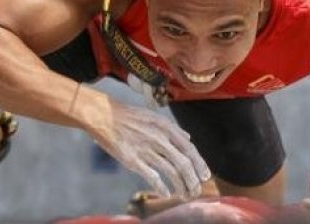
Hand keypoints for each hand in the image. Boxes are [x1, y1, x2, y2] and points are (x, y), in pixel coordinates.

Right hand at [88, 99, 210, 198]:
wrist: (104, 115)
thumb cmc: (128, 117)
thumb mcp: (153, 116)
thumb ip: (172, 128)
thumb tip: (188, 138)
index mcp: (165, 127)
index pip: (189, 149)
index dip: (200, 164)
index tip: (205, 176)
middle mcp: (159, 138)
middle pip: (183, 163)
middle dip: (193, 180)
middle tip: (196, 191)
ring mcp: (146, 149)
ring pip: (171, 171)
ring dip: (181, 186)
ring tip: (184, 195)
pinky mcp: (133, 160)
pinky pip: (152, 176)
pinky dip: (162, 187)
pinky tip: (167, 193)